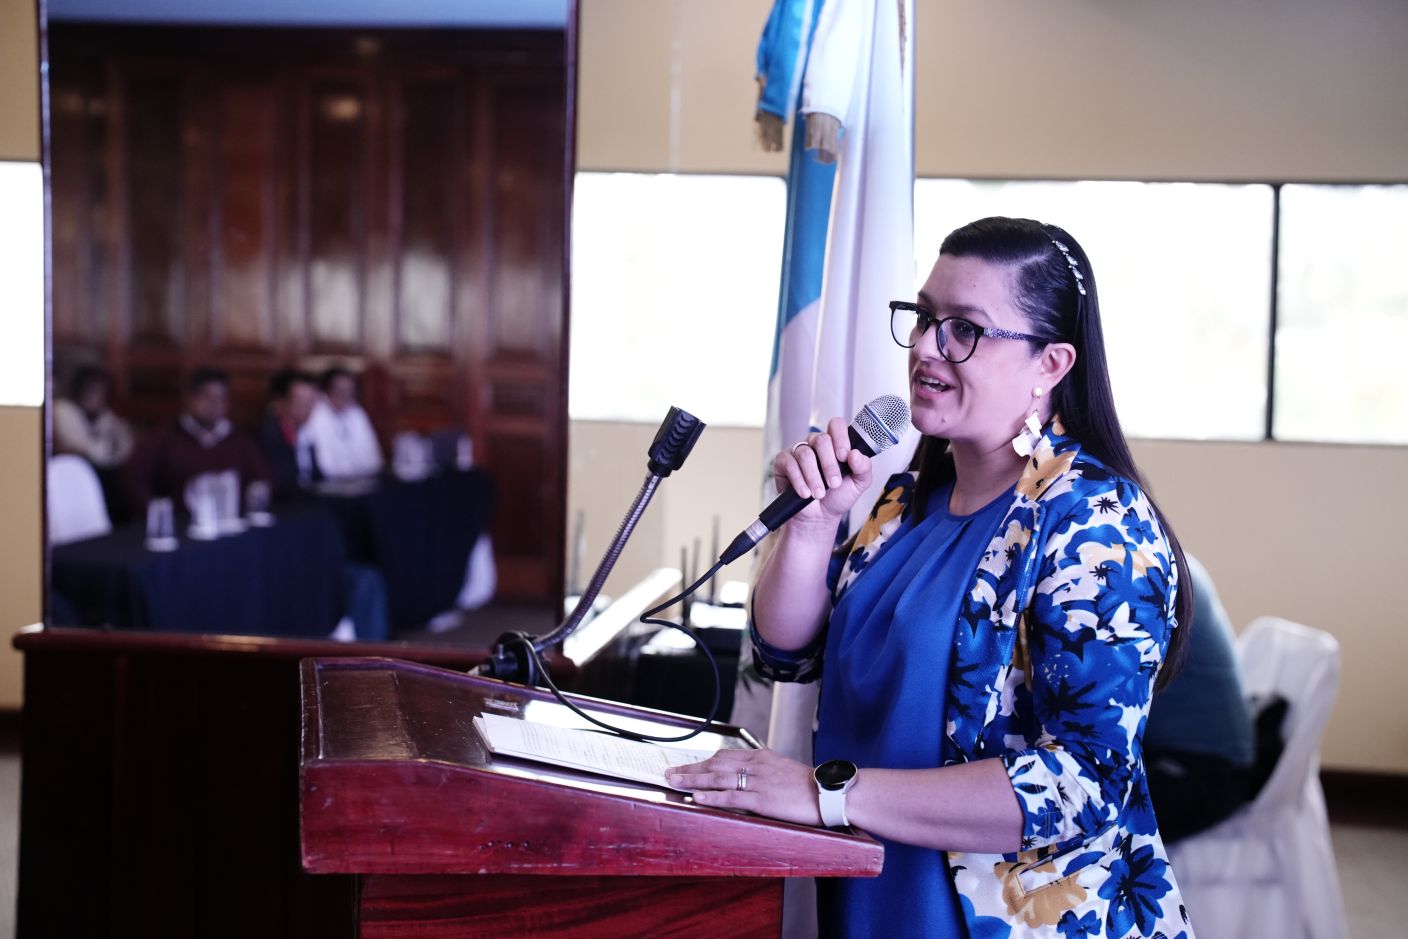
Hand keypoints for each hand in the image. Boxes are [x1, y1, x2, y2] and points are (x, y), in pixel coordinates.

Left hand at [667, 747, 822, 826]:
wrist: (828, 792)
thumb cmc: (808, 784)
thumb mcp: (782, 768)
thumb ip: (762, 769)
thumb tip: (746, 773)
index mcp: (761, 756)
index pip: (724, 756)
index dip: (703, 761)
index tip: (687, 765)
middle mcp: (756, 766)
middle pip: (715, 764)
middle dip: (690, 769)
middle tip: (670, 773)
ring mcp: (758, 782)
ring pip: (718, 779)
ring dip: (693, 781)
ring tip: (674, 783)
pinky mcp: (762, 801)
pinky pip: (731, 797)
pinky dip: (711, 797)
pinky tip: (697, 798)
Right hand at [773, 416, 872, 523]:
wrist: (819, 516)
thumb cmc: (837, 496)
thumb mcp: (858, 484)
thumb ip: (864, 468)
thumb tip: (855, 454)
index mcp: (835, 443)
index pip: (836, 425)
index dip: (841, 438)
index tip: (844, 457)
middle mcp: (815, 443)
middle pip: (821, 440)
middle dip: (829, 465)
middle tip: (834, 484)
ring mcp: (798, 451)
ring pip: (805, 454)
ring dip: (814, 477)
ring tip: (819, 494)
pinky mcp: (783, 462)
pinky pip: (789, 464)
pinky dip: (799, 481)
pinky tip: (805, 493)